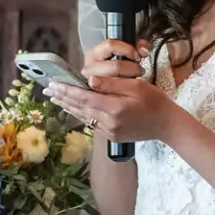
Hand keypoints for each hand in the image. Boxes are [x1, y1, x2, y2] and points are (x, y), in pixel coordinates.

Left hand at [47, 43, 183, 144]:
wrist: (167, 125)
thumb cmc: (155, 101)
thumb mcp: (137, 87)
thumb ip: (112, 83)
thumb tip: (89, 79)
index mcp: (115, 108)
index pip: (85, 97)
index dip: (67, 90)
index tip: (53, 84)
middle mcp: (109, 122)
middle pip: (80, 107)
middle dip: (63, 97)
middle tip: (47, 89)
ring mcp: (109, 131)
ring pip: (83, 116)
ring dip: (68, 106)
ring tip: (55, 97)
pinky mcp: (111, 136)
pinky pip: (91, 122)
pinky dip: (80, 113)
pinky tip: (73, 108)